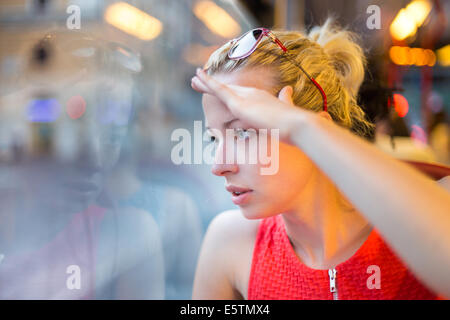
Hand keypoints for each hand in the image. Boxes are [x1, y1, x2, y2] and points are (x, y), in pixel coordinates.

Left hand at [191, 68, 312, 141]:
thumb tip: (289, 90)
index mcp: (261, 99)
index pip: (240, 94)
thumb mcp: (285, 111)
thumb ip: (285, 100)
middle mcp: (252, 94)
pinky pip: (219, 90)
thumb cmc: (293, 126)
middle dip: (213, 85)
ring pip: (220, 88)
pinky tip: (198, 77)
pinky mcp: (239, 103)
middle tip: (199, 79)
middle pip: (228, 89)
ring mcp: (245, 97)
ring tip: (193, 78)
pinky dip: (207, 83)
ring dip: (206, 82)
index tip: (220, 89)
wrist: (296, 125)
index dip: (228, 91)